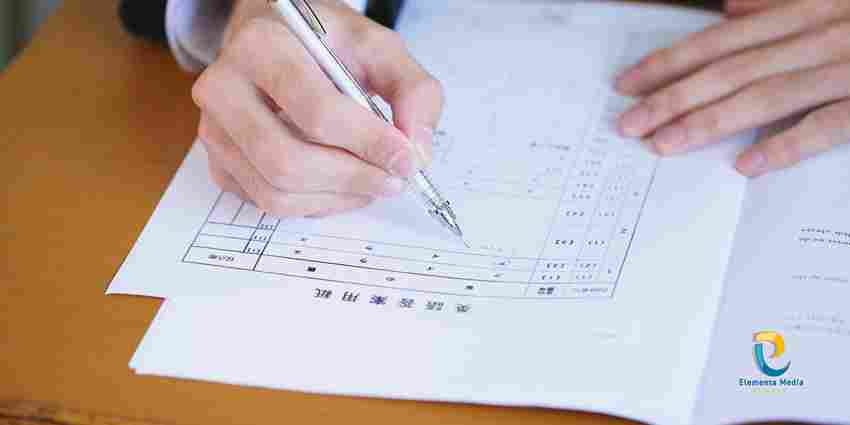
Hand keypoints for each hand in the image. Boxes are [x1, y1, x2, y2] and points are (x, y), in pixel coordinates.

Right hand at [192, 0, 442, 216]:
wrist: (277, 41)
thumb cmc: (325, 43)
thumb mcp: (378, 48)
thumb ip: (413, 91)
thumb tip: (416, 152)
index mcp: (260, 46)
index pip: (316, 111)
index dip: (368, 143)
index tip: (407, 160)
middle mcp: (223, 88)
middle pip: (288, 161)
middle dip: (352, 179)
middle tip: (394, 180)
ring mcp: (214, 130)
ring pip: (275, 192)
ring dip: (336, 198)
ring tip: (372, 183)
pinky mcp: (218, 163)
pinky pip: (266, 203)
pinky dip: (314, 205)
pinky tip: (341, 184)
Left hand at [616, 0, 849, 176]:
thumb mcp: (832, 2)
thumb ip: (780, 4)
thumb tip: (732, 8)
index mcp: (805, 13)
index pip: (720, 41)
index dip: (670, 63)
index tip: (629, 84)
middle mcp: (818, 39)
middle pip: (730, 71)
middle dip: (673, 98)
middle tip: (631, 124)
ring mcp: (845, 71)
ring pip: (764, 97)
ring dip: (709, 121)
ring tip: (665, 143)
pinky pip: (824, 126)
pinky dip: (784, 145)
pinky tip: (746, 164)